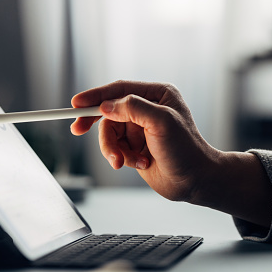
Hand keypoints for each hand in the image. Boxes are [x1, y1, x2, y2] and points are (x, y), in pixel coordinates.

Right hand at [71, 80, 219, 202]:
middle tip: (77, 129)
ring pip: (109, 133)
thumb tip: (106, 106)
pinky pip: (115, 148)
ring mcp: (140, 129)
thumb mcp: (161, 122)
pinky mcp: (135, 147)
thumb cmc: (186, 150)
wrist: (195, 181)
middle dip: (98, 126)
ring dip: (113, 149)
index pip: (119, 90)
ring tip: (124, 162)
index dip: (96, 96)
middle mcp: (147, 109)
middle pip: (109, 112)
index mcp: (157, 95)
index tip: (77, 103)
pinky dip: (122, 158)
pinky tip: (141, 164)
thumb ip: (133, 108)